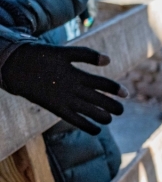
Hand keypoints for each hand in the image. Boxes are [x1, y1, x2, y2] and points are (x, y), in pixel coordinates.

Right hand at [1, 43, 126, 134]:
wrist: (15, 66)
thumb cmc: (41, 57)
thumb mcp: (64, 52)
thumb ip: (87, 55)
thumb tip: (109, 60)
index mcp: (76, 73)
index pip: (104, 83)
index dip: (116, 89)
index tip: (126, 94)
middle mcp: (73, 88)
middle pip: (101, 100)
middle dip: (114, 107)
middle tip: (121, 111)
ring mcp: (65, 100)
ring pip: (91, 112)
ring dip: (104, 117)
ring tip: (109, 118)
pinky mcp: (56, 109)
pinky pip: (76, 121)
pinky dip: (88, 126)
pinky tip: (97, 129)